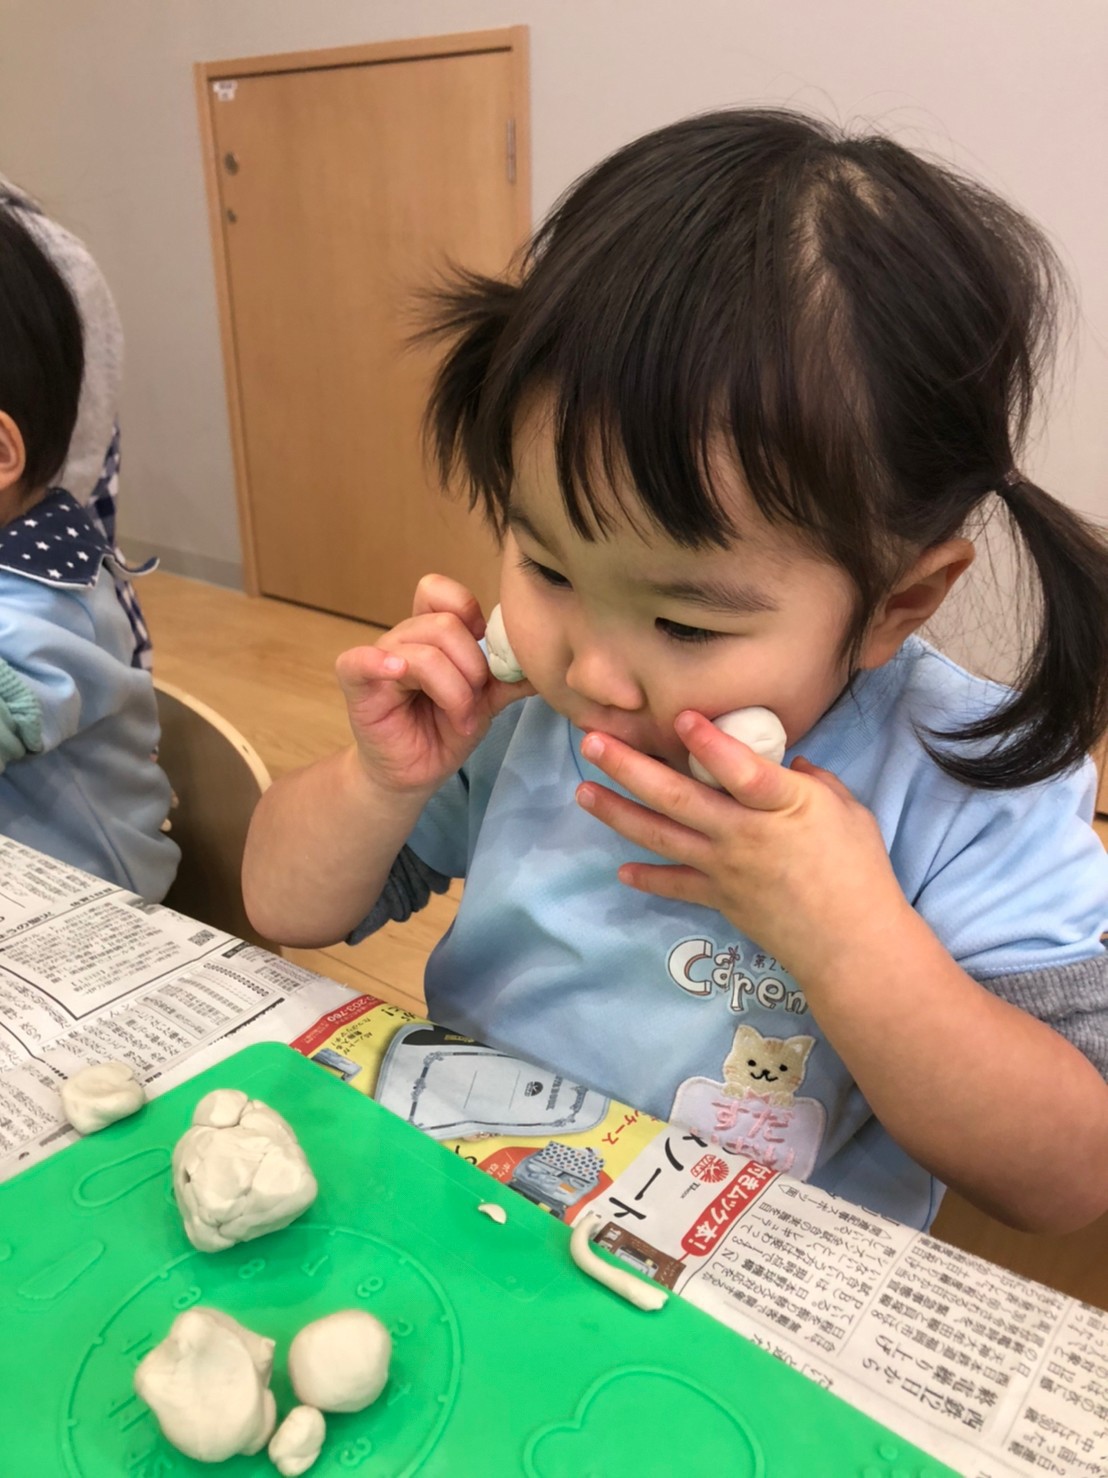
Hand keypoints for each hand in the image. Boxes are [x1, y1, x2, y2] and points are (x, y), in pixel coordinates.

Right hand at [335, 574, 534, 794]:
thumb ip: (507, 680)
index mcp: (430, 634)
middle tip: (474, 704)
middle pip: (443, 625)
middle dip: (471, 669)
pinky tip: (397, 674)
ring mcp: (378, 660)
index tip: (484, 651)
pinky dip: (378, 662)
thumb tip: (544, 667)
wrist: (414, 774)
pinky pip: (358, 660)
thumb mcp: (485, 704)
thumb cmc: (444, 732)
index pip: (439, 592)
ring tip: (459, 719)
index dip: (467, 612)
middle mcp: (403, 639)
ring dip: (453, 691)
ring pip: (423, 652)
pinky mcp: (358, 686)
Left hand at [575, 710, 911, 982]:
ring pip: (663, 836)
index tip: (680, 716)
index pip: (743, 770)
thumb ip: (815, 781)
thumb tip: (790, 761)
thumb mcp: (849, 812)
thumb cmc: (861, 872)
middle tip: (591, 742)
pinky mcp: (720, 898)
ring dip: (619, 813)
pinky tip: (621, 870)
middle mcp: (745, 836)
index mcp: (786, 806)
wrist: (852, 947)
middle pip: (679, 798)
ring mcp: (726, 869)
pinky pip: (676, 885)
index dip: (711, 744)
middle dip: (630, 768)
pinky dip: (648, 879)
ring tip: (583, 791)